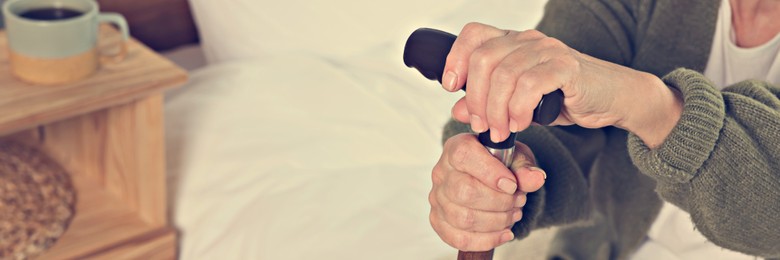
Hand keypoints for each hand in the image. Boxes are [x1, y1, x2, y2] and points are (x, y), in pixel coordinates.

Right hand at [430, 133, 545, 250]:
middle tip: (518, 201)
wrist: (490, 178)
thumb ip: (524, 168)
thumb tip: (536, 178)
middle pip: (464, 192)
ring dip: (497, 222)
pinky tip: (503, 233)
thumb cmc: (500, 164)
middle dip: (500, 202)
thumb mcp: (516, 159)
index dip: (490, 173)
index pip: (464, 157)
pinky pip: (459, 238)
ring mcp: (437, 198)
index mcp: (456, 148)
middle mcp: (442, 172)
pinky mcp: (439, 220)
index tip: (512, 185)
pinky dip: (486, 240)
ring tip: (513, 214)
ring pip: (463, 218)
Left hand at [442, 23, 680, 146]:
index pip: (473, 35)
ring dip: (496, 110)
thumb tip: (457, 108)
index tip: (451, 87)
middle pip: (483, 59)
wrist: (614, 98)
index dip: (456, 58)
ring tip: (502, 131)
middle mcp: (528, 40)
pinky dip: (519, 109)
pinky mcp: (566, 67)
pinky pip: (530, 85)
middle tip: (481, 125)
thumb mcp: (520, 102)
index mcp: (513, 42)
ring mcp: (547, 50)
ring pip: (504, 75)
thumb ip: (489, 102)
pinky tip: (523, 123)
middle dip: (476, 98)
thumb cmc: (565, 98)